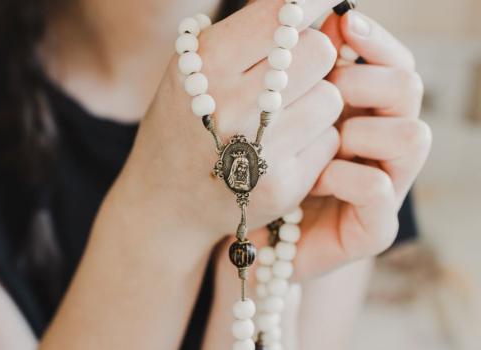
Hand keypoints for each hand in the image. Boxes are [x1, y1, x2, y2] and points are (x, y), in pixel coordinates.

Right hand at [118, 0, 345, 239]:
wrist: (165, 201)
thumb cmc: (181, 126)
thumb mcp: (192, 70)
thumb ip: (245, 36)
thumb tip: (312, 9)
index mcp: (206, 64)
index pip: (282, 15)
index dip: (310, 3)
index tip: (325, 0)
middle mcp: (232, 106)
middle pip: (318, 51)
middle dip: (312, 57)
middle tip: (293, 72)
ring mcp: (258, 151)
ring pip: (331, 98)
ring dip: (315, 102)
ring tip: (280, 118)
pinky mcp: (282, 186)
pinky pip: (329, 140)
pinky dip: (313, 141)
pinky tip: (282, 150)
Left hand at [203, 11, 430, 349]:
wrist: (235, 229)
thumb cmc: (246, 161)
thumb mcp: (266, 108)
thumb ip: (296, 67)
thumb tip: (327, 16)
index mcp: (362, 107)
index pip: (393, 60)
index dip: (372, 39)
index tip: (343, 24)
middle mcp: (381, 142)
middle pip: (407, 88)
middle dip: (359, 81)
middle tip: (321, 89)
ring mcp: (386, 185)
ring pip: (411, 135)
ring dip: (358, 131)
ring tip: (315, 141)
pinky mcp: (376, 228)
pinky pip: (377, 188)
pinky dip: (343, 176)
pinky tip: (313, 182)